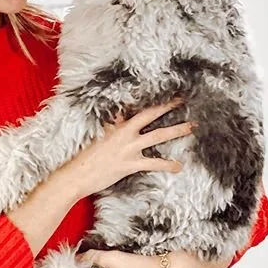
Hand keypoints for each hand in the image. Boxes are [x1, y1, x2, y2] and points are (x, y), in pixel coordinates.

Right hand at [58, 99, 194, 201]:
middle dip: (167, 107)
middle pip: (150, 115)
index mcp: (114, 124)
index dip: (149, 100)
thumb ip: (110, 128)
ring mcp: (128, 148)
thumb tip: (118, 119)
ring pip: (158, 135)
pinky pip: (154, 163)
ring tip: (191, 127)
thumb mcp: (97, 137)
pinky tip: (179, 166)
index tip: (162, 92)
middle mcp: (123, 132)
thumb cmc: (85, 158)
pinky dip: (168, 165)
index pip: (134, 107)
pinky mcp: (130, 164)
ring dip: (176, 130)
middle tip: (182, 100)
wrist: (76, 175)